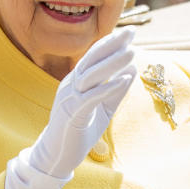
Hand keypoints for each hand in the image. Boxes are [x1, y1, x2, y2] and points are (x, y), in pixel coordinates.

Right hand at [5, 27, 136, 188]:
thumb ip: (116, 91)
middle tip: (131, 33)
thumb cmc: (79, 130)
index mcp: (76, 81)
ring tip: (132, 52)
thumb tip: (132, 70)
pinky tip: (124, 79)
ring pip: (91, 75)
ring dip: (113, 63)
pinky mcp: (72, 114)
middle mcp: (70, 85)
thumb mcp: (103, 108)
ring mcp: (69, 98)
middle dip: (112, 45)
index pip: (93, 56)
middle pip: (91, 59)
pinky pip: (92, 97)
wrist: (57, 156)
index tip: (128, 32)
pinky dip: (109, 87)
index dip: (110, 43)